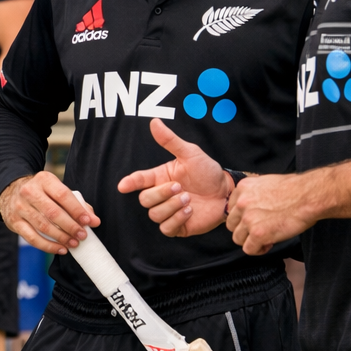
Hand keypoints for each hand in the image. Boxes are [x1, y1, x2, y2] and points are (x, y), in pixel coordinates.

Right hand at [0, 171, 99, 253]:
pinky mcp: (14, 222)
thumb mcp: (56, 190)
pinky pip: (32, 238)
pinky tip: (60, 249)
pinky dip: (48, 246)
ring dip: (61, 238)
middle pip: (53, 212)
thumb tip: (94, 221)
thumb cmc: (41, 193)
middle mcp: (29, 191)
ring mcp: (20, 207)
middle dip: (70, 226)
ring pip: (43, 226)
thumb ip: (76, 204)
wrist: (10, 191)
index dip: (77, 210)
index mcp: (43, 179)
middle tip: (82, 235)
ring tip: (74, 243)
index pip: (63, 195)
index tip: (88, 222)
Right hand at [118, 119, 232, 236]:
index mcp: (160, 177)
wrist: (227, 193)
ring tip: (189, 199)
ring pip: (154, 215)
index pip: (139, 180)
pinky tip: (189, 211)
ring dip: (171, 207)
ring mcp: (168, 212)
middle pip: (145, 200)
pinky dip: (177, 219)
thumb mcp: (190, 153)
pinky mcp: (178, 226)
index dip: (130, 183)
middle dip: (161, 194)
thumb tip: (154, 122)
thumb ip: (170, 140)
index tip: (123, 186)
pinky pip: (166, 228)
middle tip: (180, 187)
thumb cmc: (208, 172)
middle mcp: (161, 195)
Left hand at [225, 173, 317, 254]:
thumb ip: (254, 194)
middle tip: (260, 230)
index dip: (243, 217)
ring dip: (251, 241)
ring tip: (266, 238)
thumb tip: (253, 206)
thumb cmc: (295, 190)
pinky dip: (258, 249)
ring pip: (238, 238)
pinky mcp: (257, 233)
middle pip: (232, 224)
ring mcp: (248, 219)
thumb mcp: (266, 183)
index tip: (255, 220)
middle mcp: (241, 203)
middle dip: (245, 230)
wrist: (309, 197)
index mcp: (243, 188)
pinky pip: (248, 249)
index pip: (232, 209)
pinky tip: (269, 244)